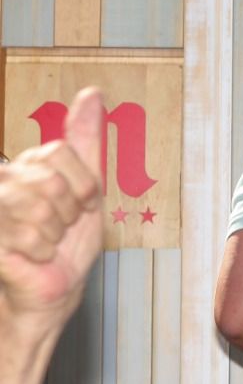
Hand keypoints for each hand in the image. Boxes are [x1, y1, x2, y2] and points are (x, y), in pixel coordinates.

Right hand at [0, 88, 104, 328]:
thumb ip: (86, 142)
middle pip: (52, 180)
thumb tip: (91, 93)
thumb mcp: (88, 191)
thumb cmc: (67, 246)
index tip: (80, 204)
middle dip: (69, 212)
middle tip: (60, 229)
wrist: (50, 290)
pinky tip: (32, 257)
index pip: (60, 151)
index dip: (82, 185)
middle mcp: (4, 180)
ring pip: (40, 209)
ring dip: (54, 234)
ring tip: (46, 243)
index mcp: (28, 165)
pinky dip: (42, 253)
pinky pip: (30, 237)